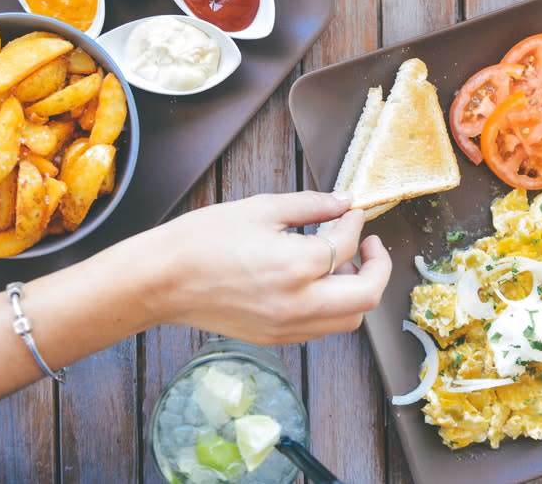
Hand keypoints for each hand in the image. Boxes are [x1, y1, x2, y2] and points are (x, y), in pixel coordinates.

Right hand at [148, 192, 391, 344]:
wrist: (163, 279)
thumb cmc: (203, 239)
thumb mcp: (261, 209)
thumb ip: (310, 206)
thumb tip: (343, 202)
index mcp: (296, 266)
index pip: (346, 245)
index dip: (355, 223)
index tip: (352, 211)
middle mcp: (299, 304)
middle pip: (367, 296)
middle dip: (378, 266)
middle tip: (369, 244)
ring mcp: (288, 328)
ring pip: (349, 319)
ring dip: (357, 291)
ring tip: (342, 264)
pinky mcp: (276, 339)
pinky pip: (322, 328)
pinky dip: (332, 306)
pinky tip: (316, 282)